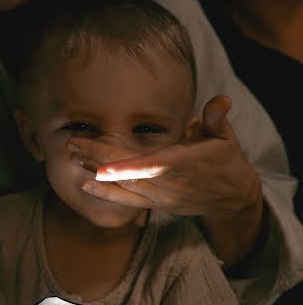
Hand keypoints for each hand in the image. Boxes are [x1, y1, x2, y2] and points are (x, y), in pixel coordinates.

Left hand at [70, 95, 261, 220]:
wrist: (231, 198)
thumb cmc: (226, 161)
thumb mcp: (225, 137)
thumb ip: (217, 118)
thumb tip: (222, 99)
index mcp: (185, 164)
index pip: (152, 165)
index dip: (126, 166)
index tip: (102, 162)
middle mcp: (171, 184)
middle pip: (129, 174)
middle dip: (99, 158)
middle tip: (73, 143)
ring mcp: (163, 198)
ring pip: (124, 187)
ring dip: (96, 172)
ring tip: (72, 157)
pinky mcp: (158, 205)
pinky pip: (128, 201)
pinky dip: (107, 194)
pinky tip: (86, 185)